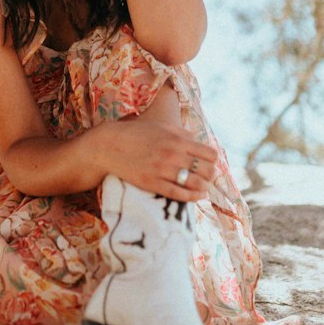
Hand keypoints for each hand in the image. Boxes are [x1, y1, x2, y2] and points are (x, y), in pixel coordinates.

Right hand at [92, 115, 216, 202]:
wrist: (110, 146)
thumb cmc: (137, 134)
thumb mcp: (162, 127)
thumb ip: (182, 134)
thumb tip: (198, 142)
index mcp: (177, 139)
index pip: (209, 154)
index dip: (213, 161)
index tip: (210, 163)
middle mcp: (173, 155)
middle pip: (205, 170)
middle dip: (210, 175)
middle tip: (209, 177)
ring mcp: (163, 170)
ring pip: (195, 183)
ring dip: (204, 187)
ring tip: (204, 188)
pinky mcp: (152, 183)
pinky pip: (178, 194)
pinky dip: (192, 197)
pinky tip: (197, 196)